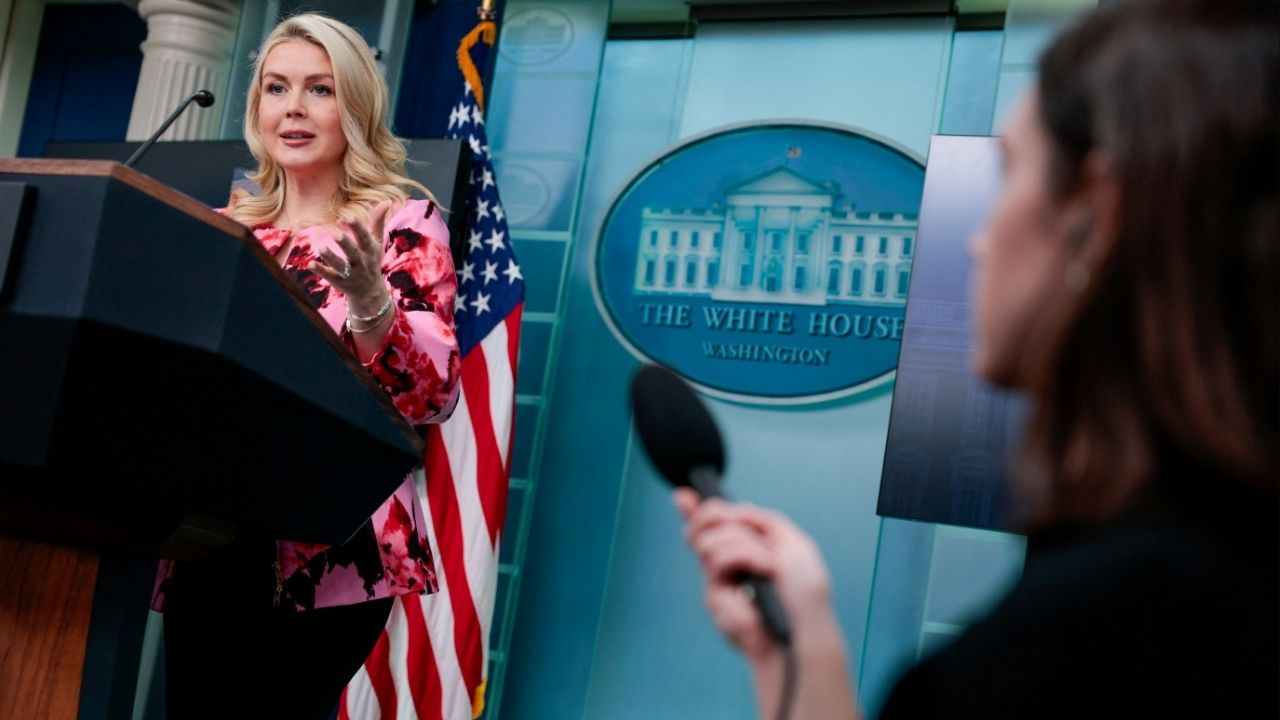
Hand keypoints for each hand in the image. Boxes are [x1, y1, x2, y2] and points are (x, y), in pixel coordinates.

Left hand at [309, 202, 390, 312]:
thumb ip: (378, 222)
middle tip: (336, 234)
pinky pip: (330, 276)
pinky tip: (310, 264)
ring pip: (340, 266)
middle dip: (345, 244)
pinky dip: (321, 271)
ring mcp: (351, 273)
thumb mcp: (377, 242)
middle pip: (353, 253)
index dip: (357, 228)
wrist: (369, 291)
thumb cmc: (371, 260)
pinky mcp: (340, 282)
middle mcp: (361, 262)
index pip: (364, 238)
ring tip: (320, 247)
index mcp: (370, 250)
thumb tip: (386, 201)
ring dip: (331, 257)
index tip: (347, 217)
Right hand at [674, 489, 833, 662]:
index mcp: (746, 548)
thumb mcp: (791, 541)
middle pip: (700, 526)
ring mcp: (718, 580)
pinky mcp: (713, 596)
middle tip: (737, 524)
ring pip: (709, 540)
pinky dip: (746, 557)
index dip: (693, 511)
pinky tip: (762, 573)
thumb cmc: (804, 591)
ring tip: (767, 565)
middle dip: (715, 515)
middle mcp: (728, 563)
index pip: (712, 528)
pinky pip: (717, 559)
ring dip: (744, 544)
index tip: (683, 497)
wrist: (803, 624)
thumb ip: (761, 520)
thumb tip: (734, 510)